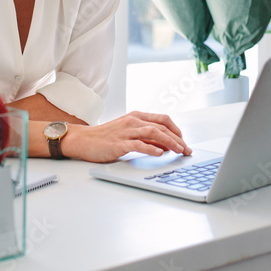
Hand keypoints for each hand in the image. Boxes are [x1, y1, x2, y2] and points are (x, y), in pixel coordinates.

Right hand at [61, 111, 191, 162]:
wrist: (84, 140)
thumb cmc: (106, 137)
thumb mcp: (129, 132)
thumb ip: (146, 137)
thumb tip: (166, 145)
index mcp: (137, 116)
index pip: (163, 119)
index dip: (176, 130)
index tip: (184, 141)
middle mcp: (133, 121)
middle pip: (161, 127)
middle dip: (177, 138)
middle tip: (186, 150)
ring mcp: (126, 131)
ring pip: (153, 133)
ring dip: (169, 142)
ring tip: (179, 151)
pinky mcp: (119, 143)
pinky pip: (138, 144)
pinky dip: (151, 148)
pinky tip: (160, 153)